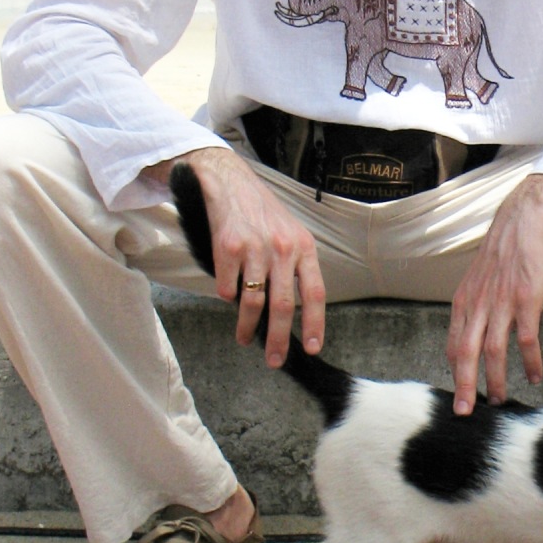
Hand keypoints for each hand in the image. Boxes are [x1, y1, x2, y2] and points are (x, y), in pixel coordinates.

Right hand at [148, 146, 324, 367]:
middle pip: (283, 305)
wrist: (228, 181)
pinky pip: (227, 287)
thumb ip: (295, 267)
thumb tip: (292, 311)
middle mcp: (282, 248)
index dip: (316, 323)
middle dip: (279, 339)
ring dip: (247, 327)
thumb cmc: (261, 212)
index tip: (313, 348)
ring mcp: (255, 247)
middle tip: (274, 360)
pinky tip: (227, 295)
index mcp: (303, 247)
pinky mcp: (228, 246)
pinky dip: (226, 296)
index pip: (315, 293)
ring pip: (253, 302)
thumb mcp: (290, 234)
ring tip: (244, 339)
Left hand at [447, 173, 542, 413]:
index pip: (452, 345)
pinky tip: (535, 376)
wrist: (522, 222)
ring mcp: (501, 304)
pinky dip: (530, 361)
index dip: (454, 372)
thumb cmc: (502, 253)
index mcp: (463, 303)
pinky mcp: (526, 300)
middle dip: (464, 386)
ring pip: (493, 351)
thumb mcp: (477, 281)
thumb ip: (473, 308)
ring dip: (496, 380)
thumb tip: (470, 335)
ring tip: (500, 400)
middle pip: (465, 354)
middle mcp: (477, 305)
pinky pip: (526, 339)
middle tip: (465, 412)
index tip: (458, 394)